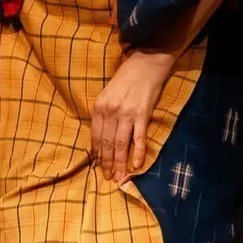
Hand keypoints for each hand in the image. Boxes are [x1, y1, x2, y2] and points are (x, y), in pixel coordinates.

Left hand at [89, 51, 171, 183]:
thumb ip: (103, 113)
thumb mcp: (107, 94)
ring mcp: (127, 114)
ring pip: (120, 145)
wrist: (146, 64)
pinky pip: (139, 139)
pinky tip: (137, 166)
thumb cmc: (125, 78)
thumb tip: (101, 136)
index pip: (96, 136)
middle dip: (107, 163)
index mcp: (99, 107)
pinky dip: (137, 154)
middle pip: (107, 144)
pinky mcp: (143, 115)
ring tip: (120, 177)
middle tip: (108, 178)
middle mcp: (111, 112)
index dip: (97, 154)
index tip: (98, 166)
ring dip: (120, 163)